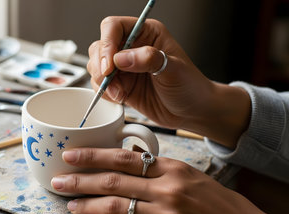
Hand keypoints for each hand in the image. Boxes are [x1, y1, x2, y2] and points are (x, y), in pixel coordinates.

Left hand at [51, 148, 286, 213]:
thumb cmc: (214, 200)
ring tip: (69, 203)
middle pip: (113, 182)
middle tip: (59, 180)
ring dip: (86, 206)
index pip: (124, 157)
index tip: (71, 155)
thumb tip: (121, 160)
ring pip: (115, 209)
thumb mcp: (187, 173)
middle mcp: (167, 190)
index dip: (93, 156)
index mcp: (172, 168)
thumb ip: (155, 167)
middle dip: (80, 181)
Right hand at [87, 17, 250, 147]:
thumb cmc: (190, 86)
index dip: (107, 43)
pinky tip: (120, 98)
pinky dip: (105, 93)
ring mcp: (125, 67)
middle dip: (101, 65)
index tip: (109, 64)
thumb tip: (121, 58)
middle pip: (100, 46)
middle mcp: (132, 47)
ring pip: (97, 66)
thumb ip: (149, 60)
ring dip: (102, 81)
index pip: (114, 27)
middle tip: (110, 80)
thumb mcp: (174, 70)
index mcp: (146, 33)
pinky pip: (100, 85)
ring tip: (120, 92)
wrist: (192, 111)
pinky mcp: (121, 85)